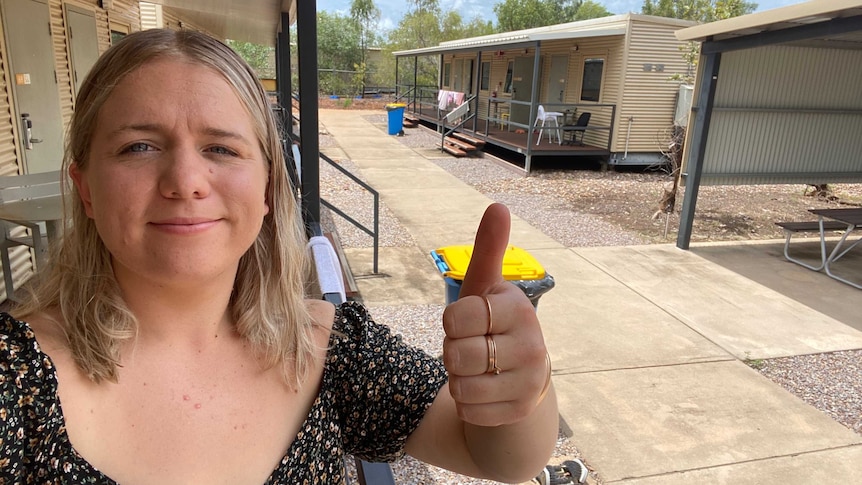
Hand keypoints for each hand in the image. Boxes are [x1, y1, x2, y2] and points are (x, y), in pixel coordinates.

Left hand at [442, 203, 549, 426]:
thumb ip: (488, 250)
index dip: (451, 322)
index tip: (468, 321)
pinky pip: (469, 411)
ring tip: (477, 369)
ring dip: (458, 380)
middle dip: (452, 354)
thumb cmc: (492, 322)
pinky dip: (466, 404)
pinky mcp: (519, 411)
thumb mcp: (486, 288)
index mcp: (519, 309)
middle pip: (458, 356)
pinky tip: (484, 391)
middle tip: (470, 347)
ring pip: (461, 387)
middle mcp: (532, 345)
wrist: (521, 374)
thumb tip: (498, 206)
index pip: (459, 317)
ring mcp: (528, 381)